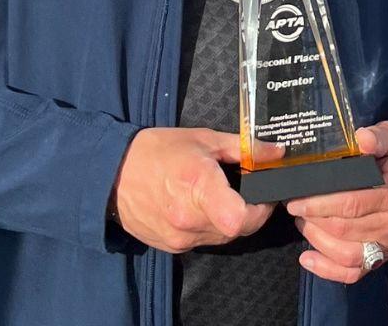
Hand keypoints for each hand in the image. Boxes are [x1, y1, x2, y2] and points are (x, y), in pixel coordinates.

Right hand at [110, 128, 274, 252]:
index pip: (240, 218)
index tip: (262, 194)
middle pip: (238, 229)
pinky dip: (208, 226)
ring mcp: (179, 237)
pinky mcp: (171, 247)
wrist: (111, 174)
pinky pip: (203, 240)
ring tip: (216, 195)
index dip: (261, 209)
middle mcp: (189, 219)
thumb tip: (276, 152)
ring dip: (228, 220)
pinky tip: (198, 206)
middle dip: (248, 212)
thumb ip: (244, 148)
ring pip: (223, 237)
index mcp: (198, 187)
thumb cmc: (158, 150)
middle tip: (241, 190)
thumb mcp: (204, 139)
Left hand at [286, 121, 387, 283]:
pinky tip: (307, 258)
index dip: (321, 204)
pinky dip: (327, 270)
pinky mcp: (379, 258)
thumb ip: (378, 136)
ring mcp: (387, 245)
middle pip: (344, 229)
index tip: (296, 199)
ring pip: (345, 253)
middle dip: (313, 219)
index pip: (353, 203)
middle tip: (294, 206)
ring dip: (316, 240)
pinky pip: (352, 273)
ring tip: (302, 222)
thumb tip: (361, 139)